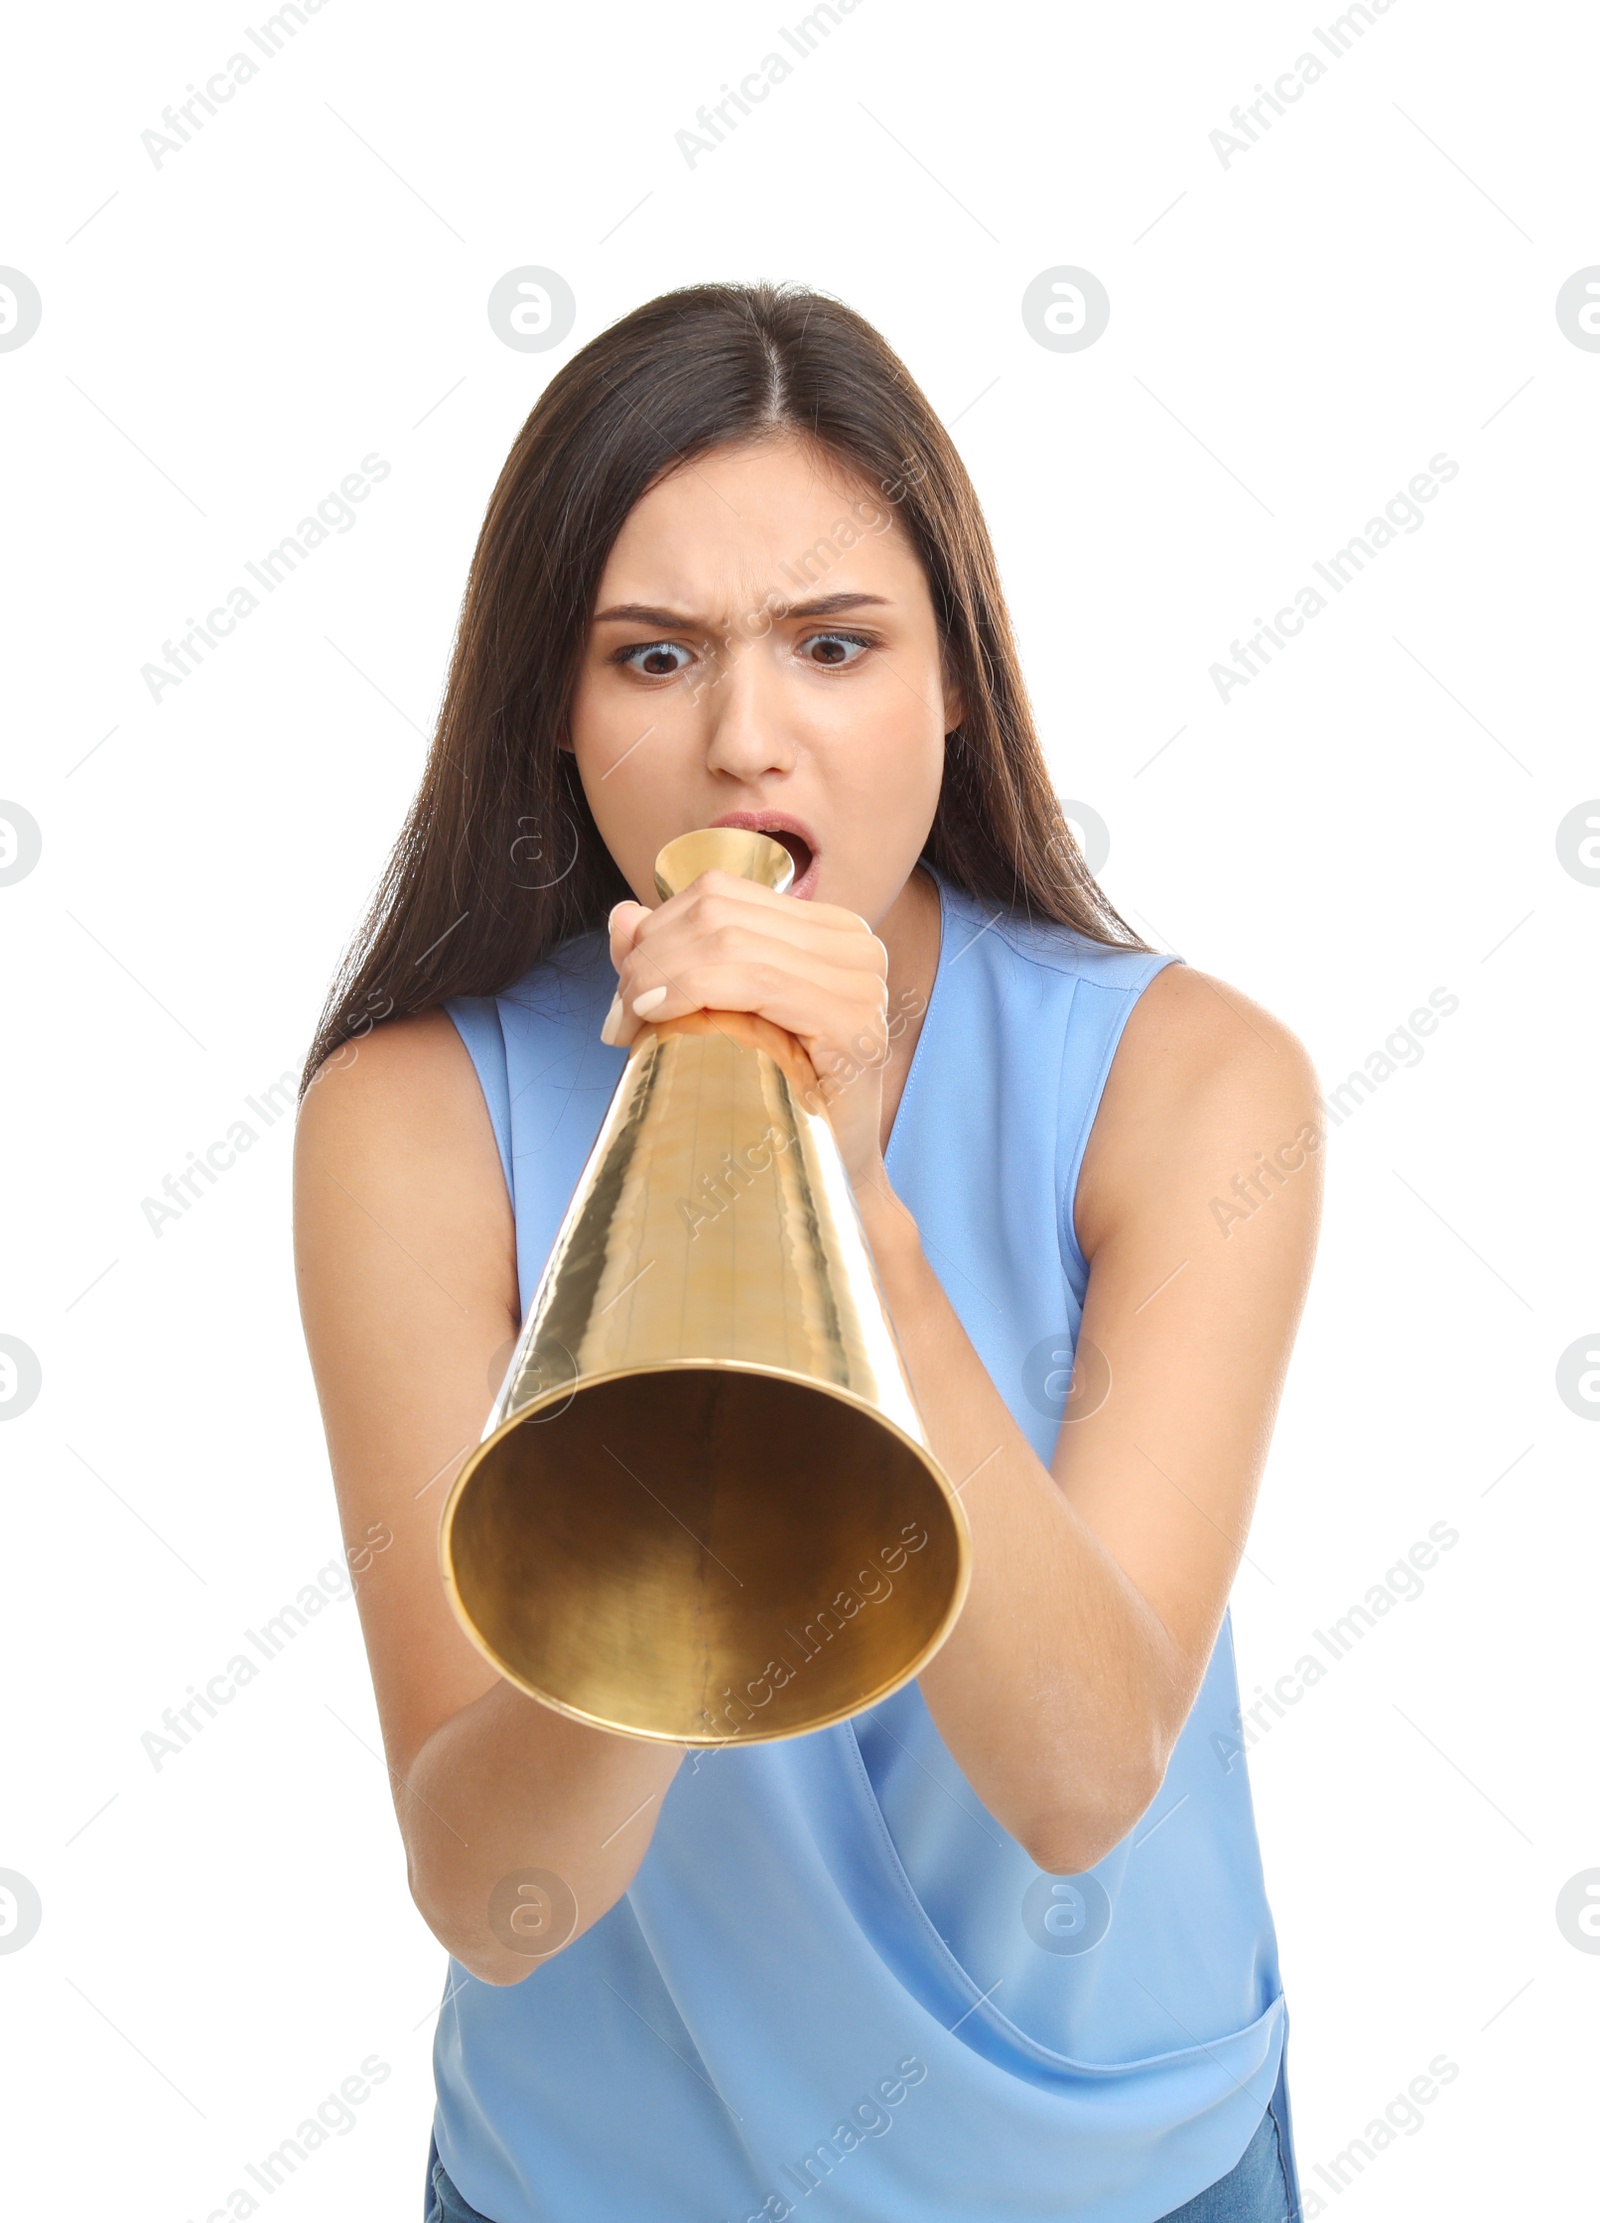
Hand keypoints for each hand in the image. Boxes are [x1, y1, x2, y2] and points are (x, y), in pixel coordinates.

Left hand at [600, 869, 891, 1185]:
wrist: (830, 1175)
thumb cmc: (775, 1102)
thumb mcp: (716, 1017)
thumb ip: (672, 961)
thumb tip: (622, 914)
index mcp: (827, 929)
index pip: (720, 894)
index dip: (656, 932)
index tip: (625, 994)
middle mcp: (855, 943)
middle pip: (718, 913)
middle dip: (650, 958)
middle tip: (620, 1016)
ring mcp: (861, 980)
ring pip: (728, 940)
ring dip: (659, 977)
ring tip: (631, 1025)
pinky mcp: (853, 1022)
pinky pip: (755, 980)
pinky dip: (692, 989)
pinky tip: (657, 1017)